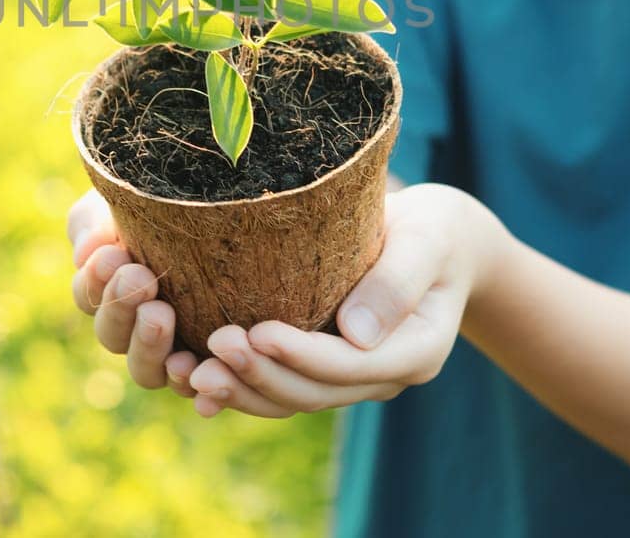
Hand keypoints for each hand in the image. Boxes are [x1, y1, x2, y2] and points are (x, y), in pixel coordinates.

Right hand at [67, 188, 202, 397]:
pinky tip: (192, 364)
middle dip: (120, 308)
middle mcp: (137, 328)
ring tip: (160, 315)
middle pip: (112, 335)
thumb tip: (86, 255)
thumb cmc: (174, 201)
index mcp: (112, 290)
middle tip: (139, 279)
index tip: (112, 255)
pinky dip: (189, 382)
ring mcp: (173, 352)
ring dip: (147, 346)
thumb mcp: (126, 202)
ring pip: (145, 370)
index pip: (89, 296)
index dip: (95, 281)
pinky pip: (194, 387)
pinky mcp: (211, 367)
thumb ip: (96, 224)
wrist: (238, 207)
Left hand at [186, 183, 502, 418]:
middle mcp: (382, 375)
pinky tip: (193, 384)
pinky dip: (239, 388)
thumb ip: (398, 283)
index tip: (256, 332)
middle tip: (213, 346)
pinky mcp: (322, 367)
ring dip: (241, 391)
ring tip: (191, 374)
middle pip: (315, 391)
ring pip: (291, 400)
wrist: (438, 241)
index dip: (301, 354)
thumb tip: (356, 334)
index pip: (351, 364)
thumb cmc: (433, 229)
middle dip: (260, 374)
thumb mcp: (428, 240)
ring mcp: (351, 378)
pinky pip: (278, 389)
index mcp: (415, 350)